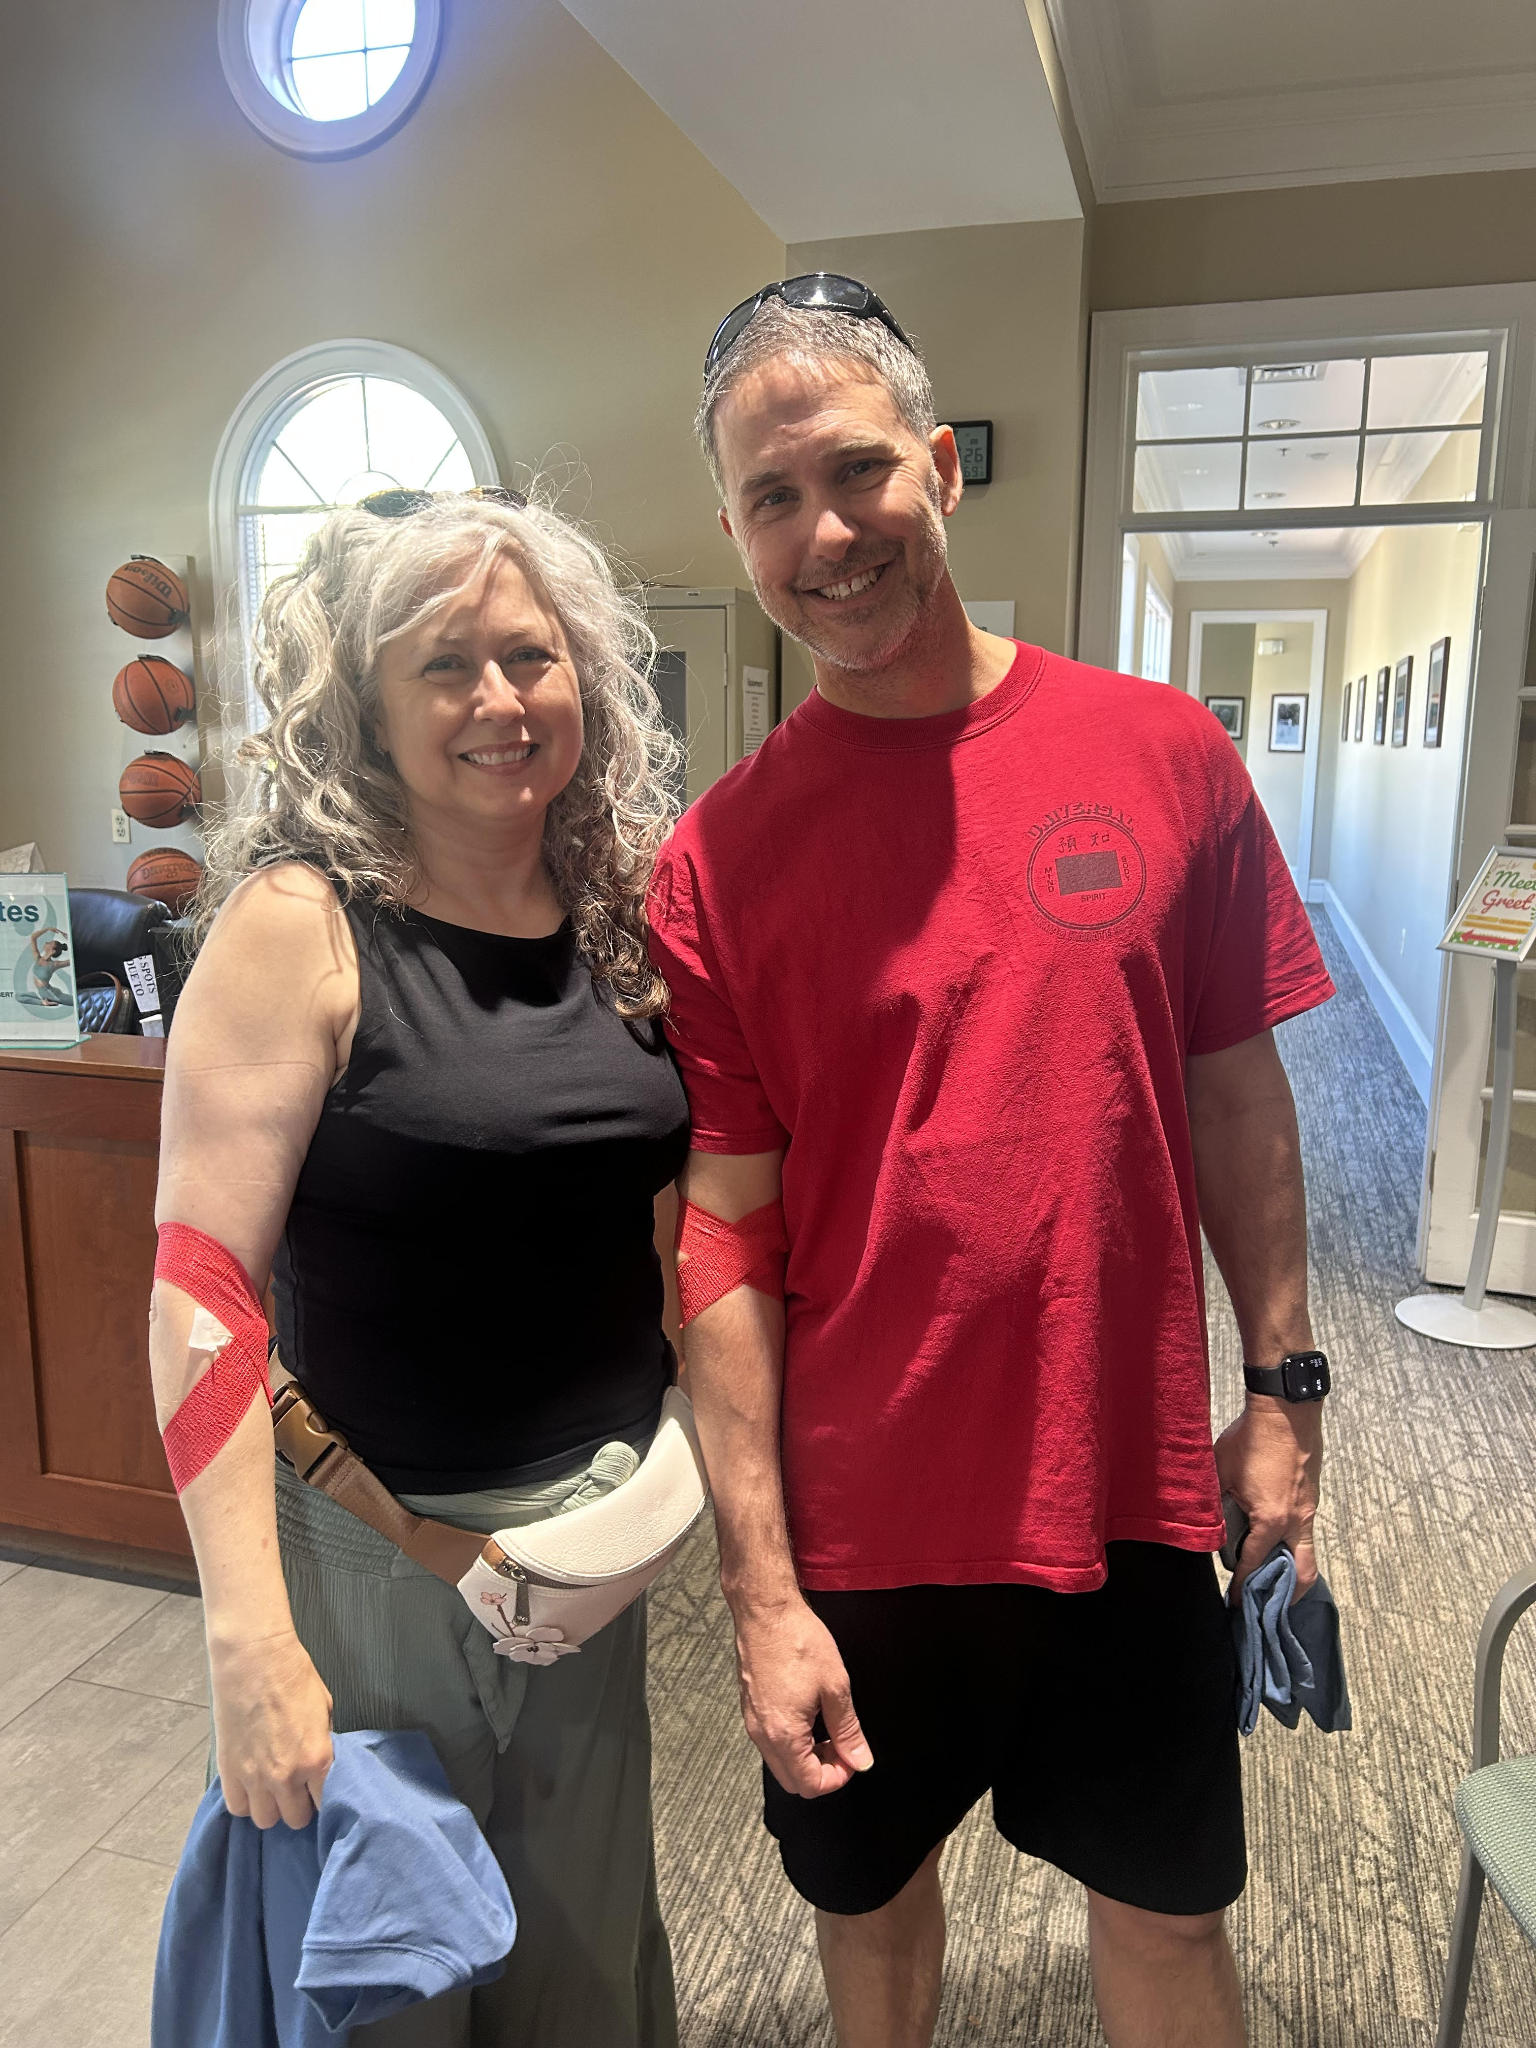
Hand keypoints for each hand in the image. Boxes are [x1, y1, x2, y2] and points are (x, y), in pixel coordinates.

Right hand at [209, 1628, 334, 1828]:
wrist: (254, 1658)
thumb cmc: (294, 1675)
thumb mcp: (324, 1708)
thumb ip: (323, 1743)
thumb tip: (320, 1762)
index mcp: (316, 1759)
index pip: (325, 1803)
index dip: (323, 1797)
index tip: (318, 1789)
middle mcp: (286, 1777)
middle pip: (295, 1819)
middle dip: (298, 1805)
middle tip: (296, 1788)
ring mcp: (254, 1778)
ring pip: (265, 1820)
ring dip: (270, 1807)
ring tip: (271, 1788)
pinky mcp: (229, 1772)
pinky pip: (237, 1807)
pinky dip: (245, 1801)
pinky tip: (250, 1784)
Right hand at [733, 1597, 873, 1797]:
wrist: (766, 1611)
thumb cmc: (797, 1640)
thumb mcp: (835, 1686)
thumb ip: (848, 1729)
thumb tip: (860, 1758)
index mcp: (783, 1734)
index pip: (810, 1785)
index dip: (838, 1778)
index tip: (852, 1757)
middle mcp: (762, 1733)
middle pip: (792, 1780)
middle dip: (822, 1771)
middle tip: (842, 1746)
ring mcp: (752, 1721)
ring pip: (781, 1762)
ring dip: (807, 1757)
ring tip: (828, 1728)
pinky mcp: (750, 1707)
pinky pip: (771, 1741)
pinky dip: (792, 1741)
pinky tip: (809, 1715)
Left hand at [1214, 1395, 1323, 1603]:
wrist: (1285, 1410)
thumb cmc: (1252, 1439)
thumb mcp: (1220, 1474)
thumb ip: (1214, 1505)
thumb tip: (1205, 1525)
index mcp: (1272, 1520)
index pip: (1254, 1564)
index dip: (1243, 1586)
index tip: (1236, 1602)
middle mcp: (1297, 1521)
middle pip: (1301, 1574)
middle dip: (1286, 1594)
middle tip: (1266, 1602)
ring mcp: (1308, 1510)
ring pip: (1306, 1553)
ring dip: (1290, 1568)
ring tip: (1270, 1577)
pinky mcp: (1312, 1498)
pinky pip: (1305, 1532)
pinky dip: (1292, 1544)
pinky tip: (1273, 1539)